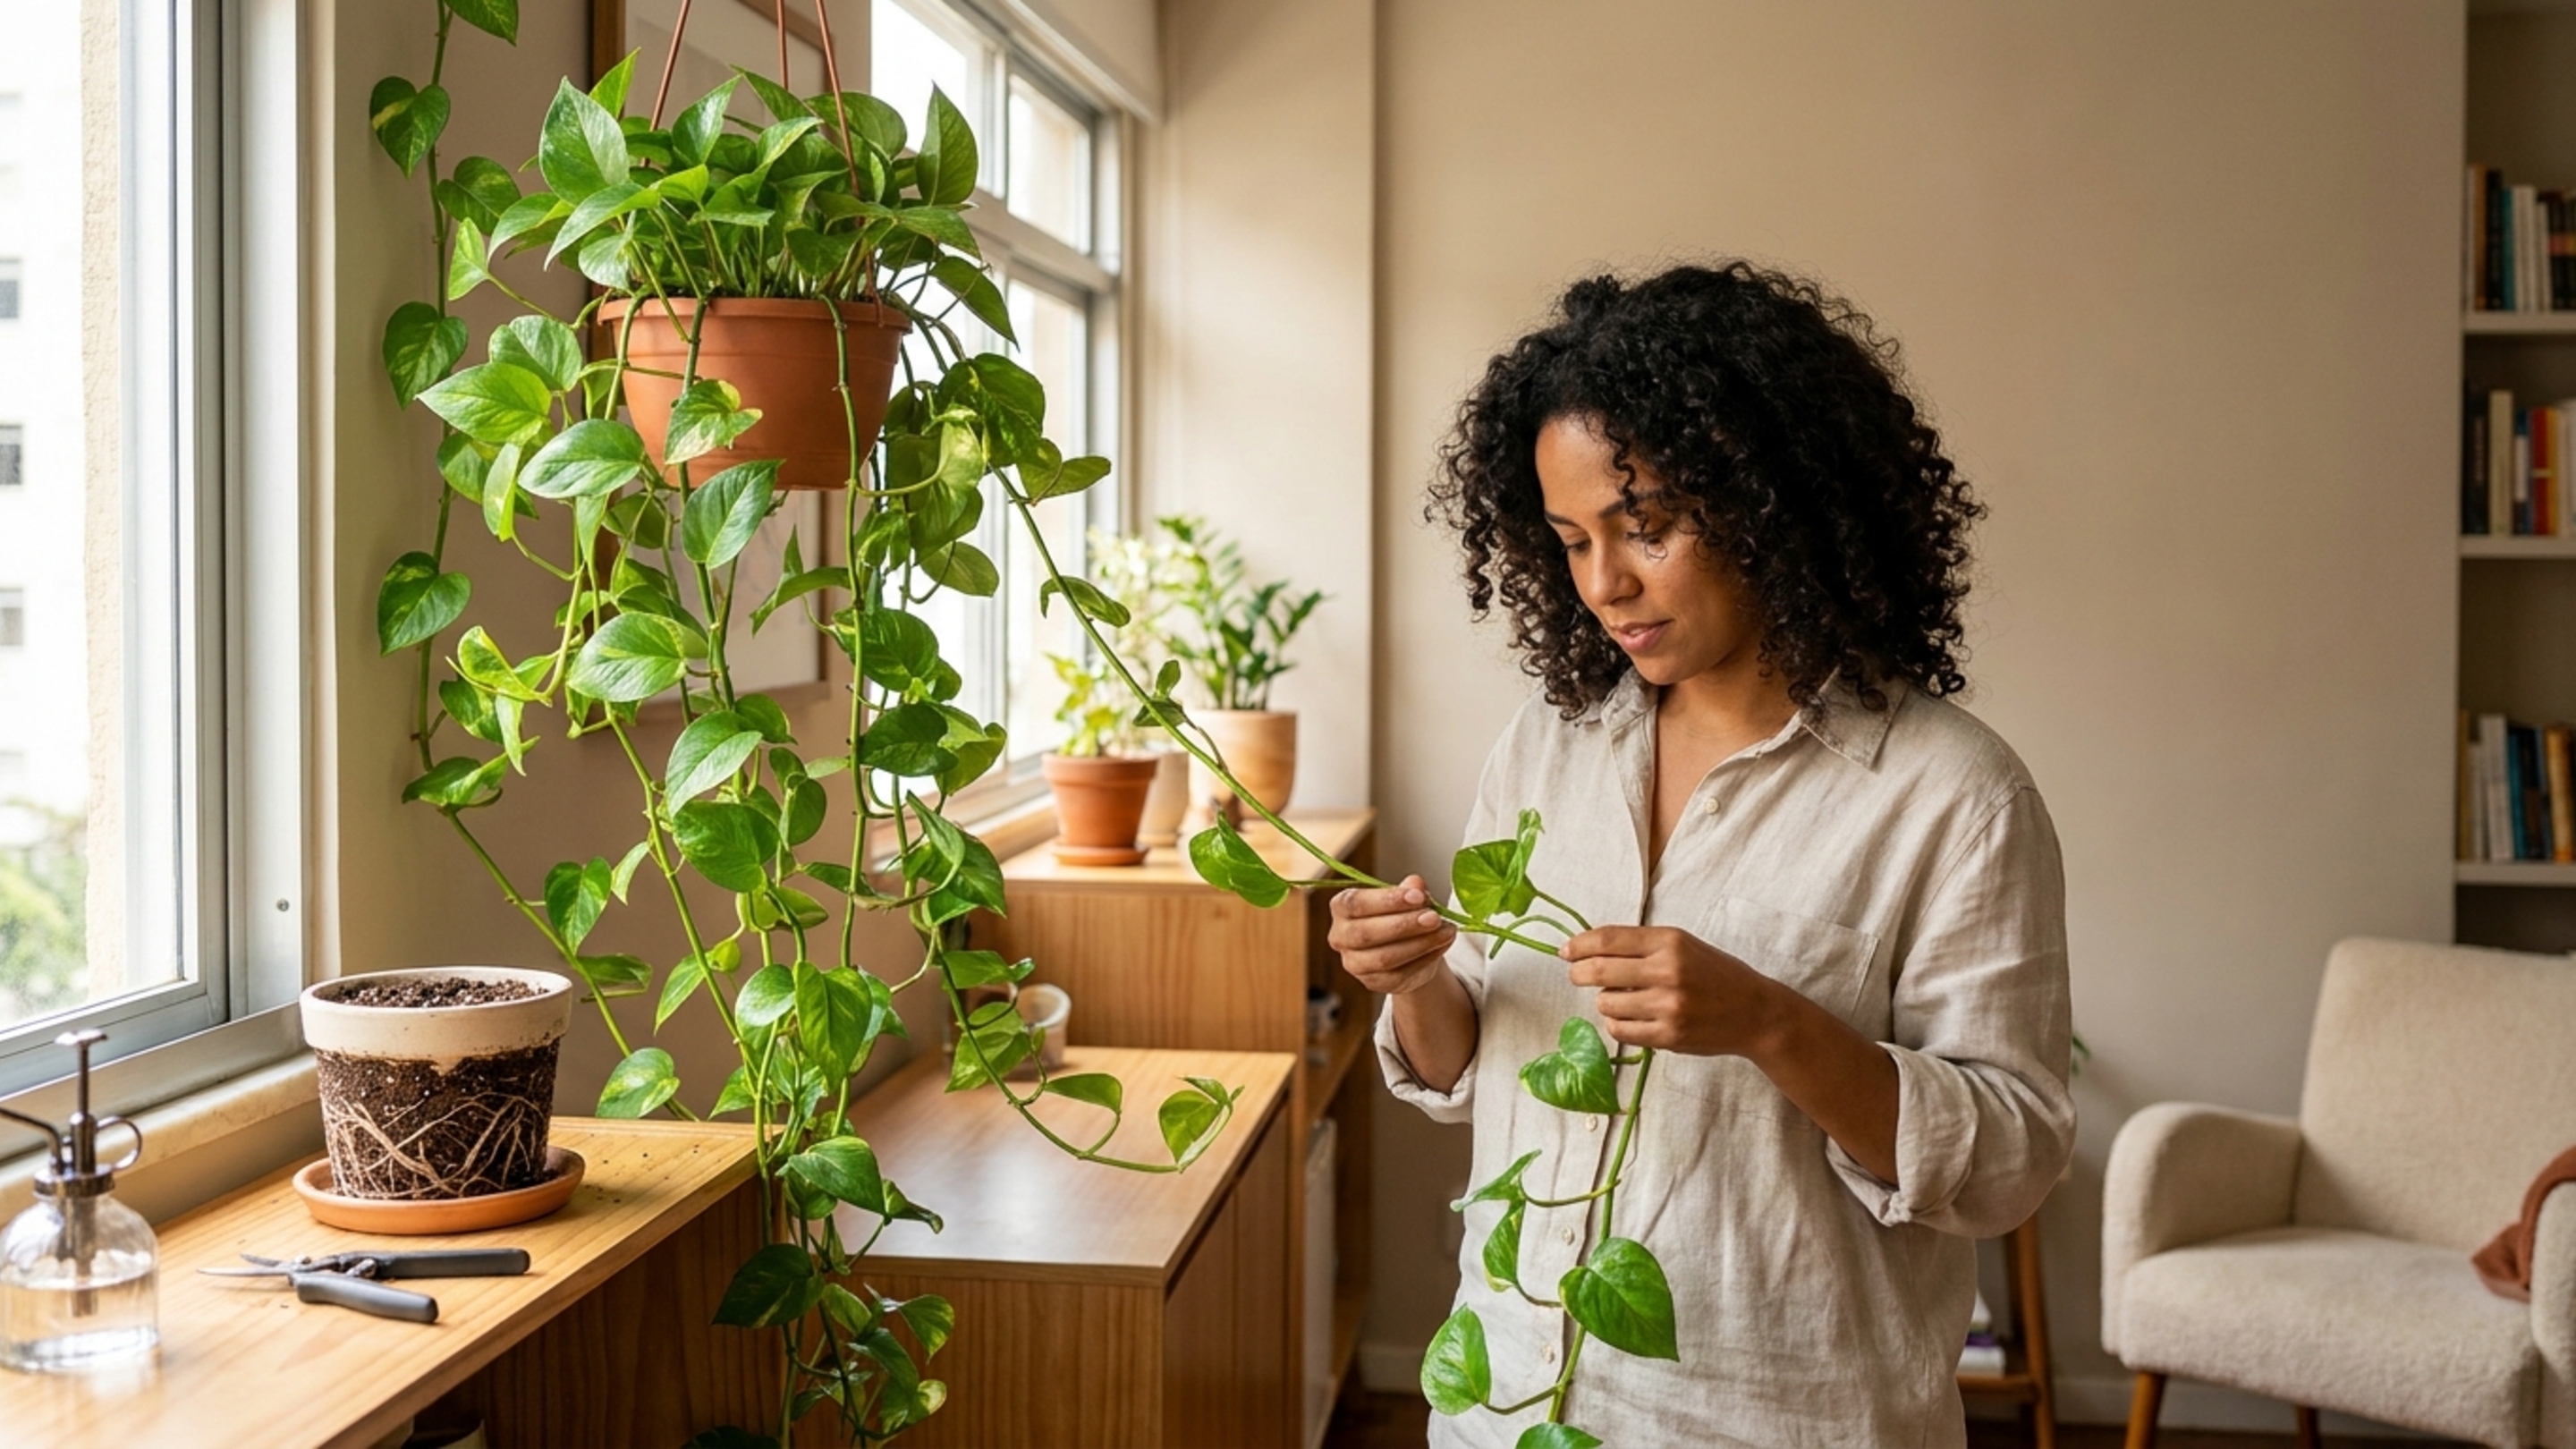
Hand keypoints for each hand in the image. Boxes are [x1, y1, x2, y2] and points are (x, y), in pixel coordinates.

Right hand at [1328, 875, 1459, 995]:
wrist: (1408, 949)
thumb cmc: (1400, 915)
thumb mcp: (1406, 898)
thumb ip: (1409, 890)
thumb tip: (1415, 883)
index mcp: (1342, 908)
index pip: (1356, 903)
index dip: (1387, 900)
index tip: (1418, 896)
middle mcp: (1340, 937)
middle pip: (1366, 933)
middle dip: (1404, 924)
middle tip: (1434, 917)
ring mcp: (1354, 964)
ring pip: (1383, 958)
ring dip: (1419, 944)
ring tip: (1445, 931)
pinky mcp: (1373, 983)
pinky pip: (1399, 975)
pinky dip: (1425, 959)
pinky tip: (1441, 945)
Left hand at [1563, 925, 1785, 1055]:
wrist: (1755, 1012)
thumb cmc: (1715, 975)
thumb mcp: (1683, 945)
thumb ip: (1640, 945)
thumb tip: (1587, 947)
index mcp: (1670, 941)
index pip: (1608, 939)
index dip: (1579, 944)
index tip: (1565, 950)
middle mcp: (1668, 971)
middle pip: (1598, 971)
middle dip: (1578, 973)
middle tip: (1575, 975)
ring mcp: (1668, 1006)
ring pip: (1605, 1003)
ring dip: (1606, 1002)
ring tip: (1626, 1000)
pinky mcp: (1668, 1036)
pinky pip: (1620, 1030)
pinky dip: (1618, 1024)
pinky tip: (1633, 1018)